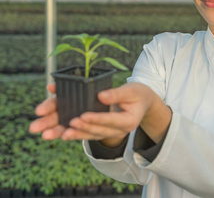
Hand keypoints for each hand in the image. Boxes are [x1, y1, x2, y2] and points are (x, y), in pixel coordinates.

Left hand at [30, 82, 171, 146]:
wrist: (142, 103)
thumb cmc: (137, 94)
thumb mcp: (132, 90)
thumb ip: (117, 93)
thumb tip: (100, 96)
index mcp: (128, 121)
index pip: (110, 120)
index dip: (96, 119)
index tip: (82, 116)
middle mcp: (119, 130)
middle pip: (97, 130)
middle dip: (80, 128)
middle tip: (67, 124)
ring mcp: (110, 132)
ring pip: (89, 135)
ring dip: (73, 134)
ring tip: (58, 134)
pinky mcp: (101, 131)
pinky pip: (86, 133)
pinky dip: (74, 133)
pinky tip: (60, 133)